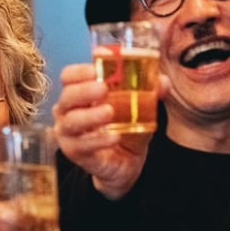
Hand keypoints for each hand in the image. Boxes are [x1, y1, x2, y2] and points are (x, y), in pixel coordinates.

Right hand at [51, 62, 157, 199]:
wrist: (126, 162)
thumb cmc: (126, 128)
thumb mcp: (141, 108)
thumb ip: (150, 92)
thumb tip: (162, 81)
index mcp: (80, 94)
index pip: (69, 76)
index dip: (81, 71)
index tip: (98, 68)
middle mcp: (68, 111)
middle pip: (67, 96)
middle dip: (84, 90)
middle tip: (104, 88)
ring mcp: (68, 133)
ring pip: (71, 121)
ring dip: (91, 115)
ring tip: (110, 112)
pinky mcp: (75, 153)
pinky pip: (82, 145)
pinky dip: (99, 140)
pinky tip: (114, 136)